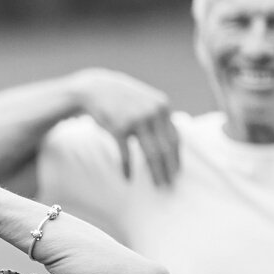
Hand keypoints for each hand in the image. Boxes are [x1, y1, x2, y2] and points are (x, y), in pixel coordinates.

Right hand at [73, 70, 178, 186]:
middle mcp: (152, 113)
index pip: (175, 138)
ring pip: (151, 153)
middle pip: (166, 148)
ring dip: (156, 172)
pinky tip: (127, 178)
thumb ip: (160, 118)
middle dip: (169, 169)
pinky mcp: (118, 128)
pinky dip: (127, 167)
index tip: (177, 172)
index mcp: (162, 107)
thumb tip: (173, 141)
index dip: (177, 157)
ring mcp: (135, 120)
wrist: (96, 89)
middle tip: (170, 185)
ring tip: (158, 185)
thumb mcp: (146, 102)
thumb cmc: (123, 100)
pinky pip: (126, 154)